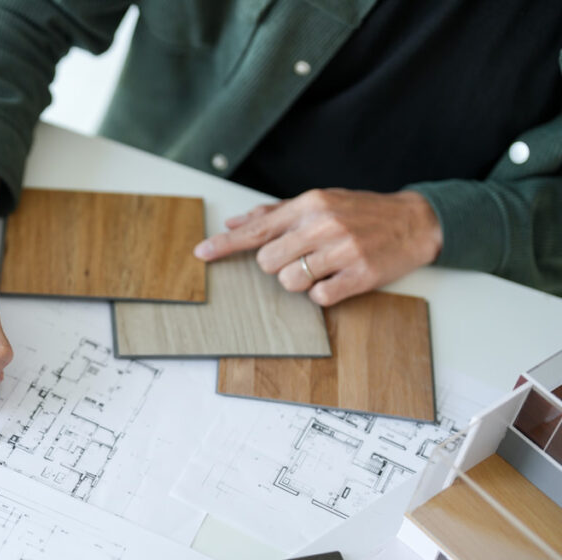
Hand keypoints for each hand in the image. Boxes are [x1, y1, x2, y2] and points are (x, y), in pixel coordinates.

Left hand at [193, 189, 442, 305]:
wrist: (416, 221)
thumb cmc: (361, 212)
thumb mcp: (320, 202)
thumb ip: (276, 213)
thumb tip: (235, 221)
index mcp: (310, 204)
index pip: (257, 228)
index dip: (225, 244)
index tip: (201, 253)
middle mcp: (323, 225)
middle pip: (267, 261)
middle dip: (277, 265)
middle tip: (302, 256)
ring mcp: (342, 251)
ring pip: (290, 281)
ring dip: (300, 281)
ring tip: (322, 267)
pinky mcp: (359, 276)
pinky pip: (319, 298)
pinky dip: (322, 294)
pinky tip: (337, 279)